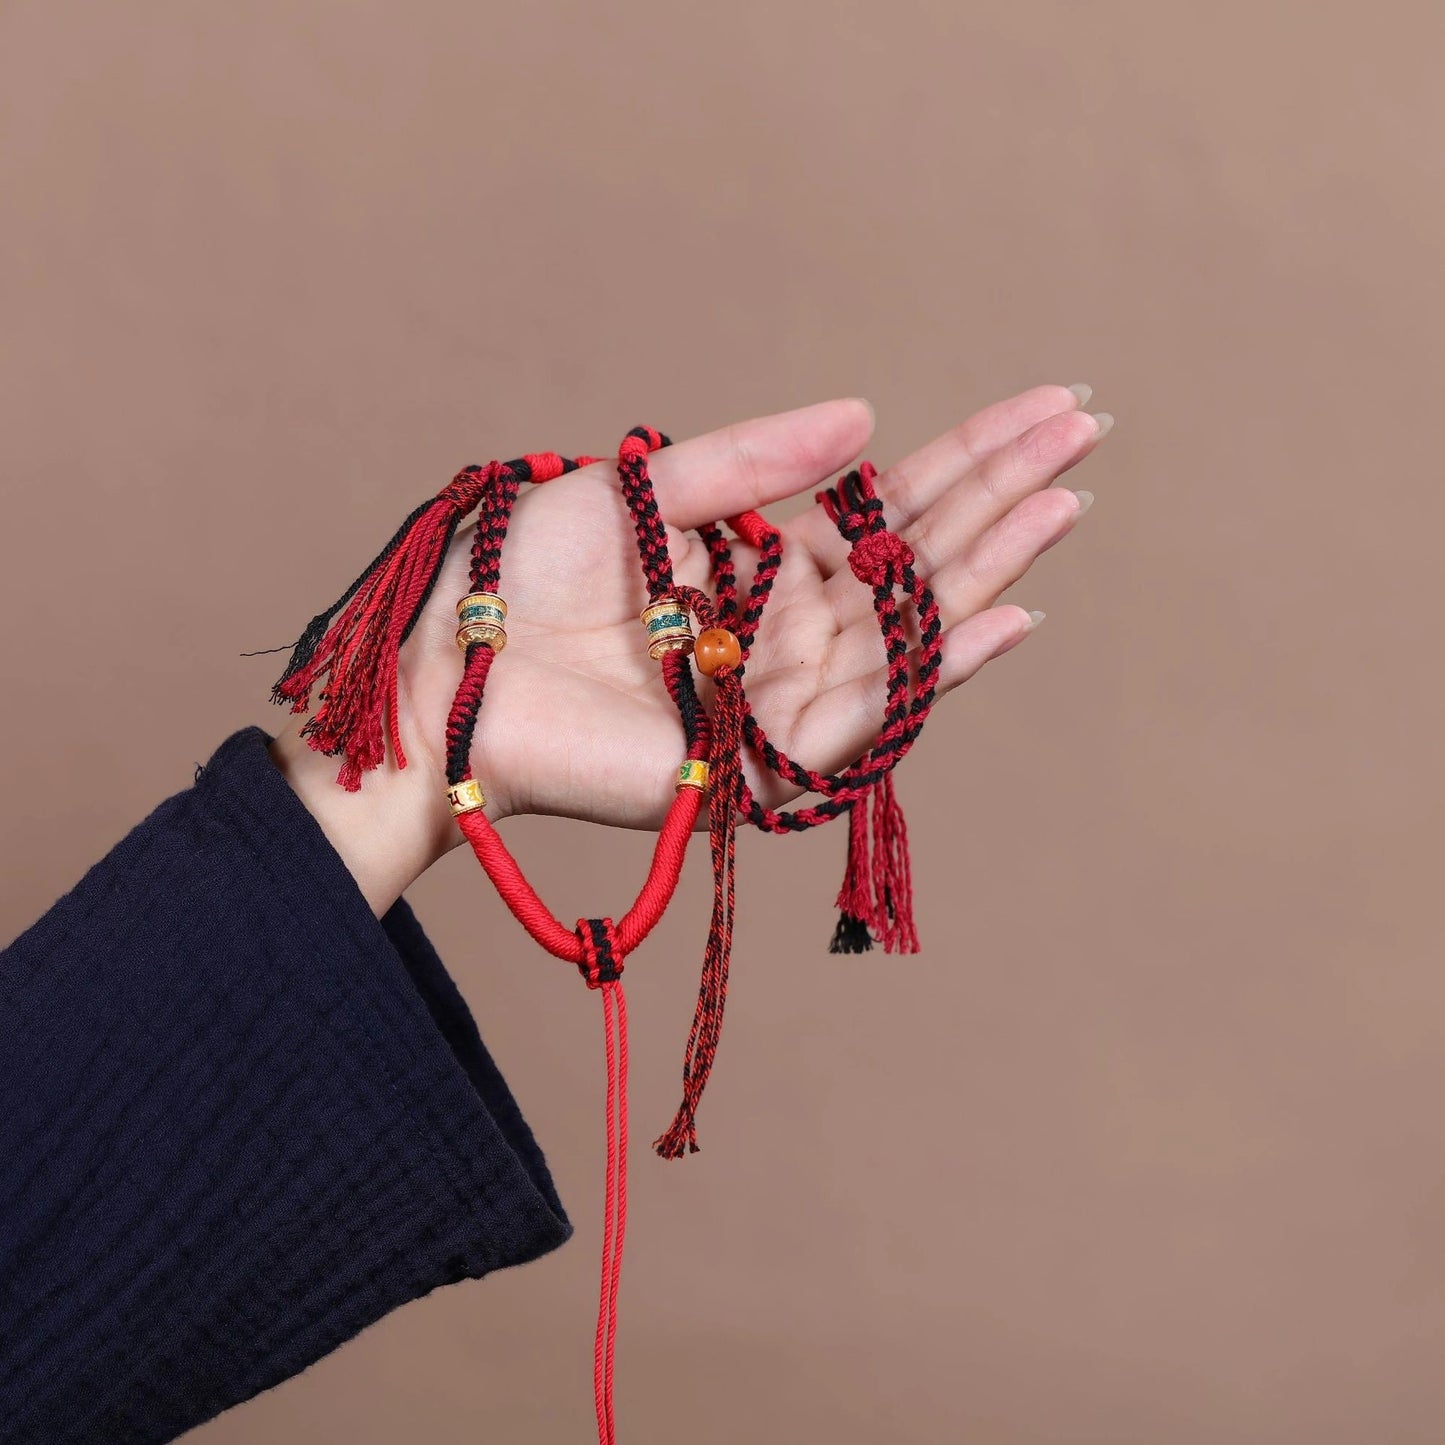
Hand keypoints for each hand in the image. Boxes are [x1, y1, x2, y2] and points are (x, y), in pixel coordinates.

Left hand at [270, 385, 1108, 913]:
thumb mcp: (649, 489)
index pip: (889, 503)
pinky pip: (873, 707)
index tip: (1046, 406)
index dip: (968, 455)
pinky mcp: (771, 754)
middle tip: (1086, 428)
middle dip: (1002, 493)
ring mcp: (788, 687)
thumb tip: (869, 421)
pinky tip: (1011, 613)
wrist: (463, 673)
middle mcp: (791, 623)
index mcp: (765, 560)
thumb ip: (755, 462)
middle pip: (919, 556)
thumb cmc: (532, 579)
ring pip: (912, 623)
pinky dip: (940, 663)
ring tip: (1065, 500)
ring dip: (992, 563)